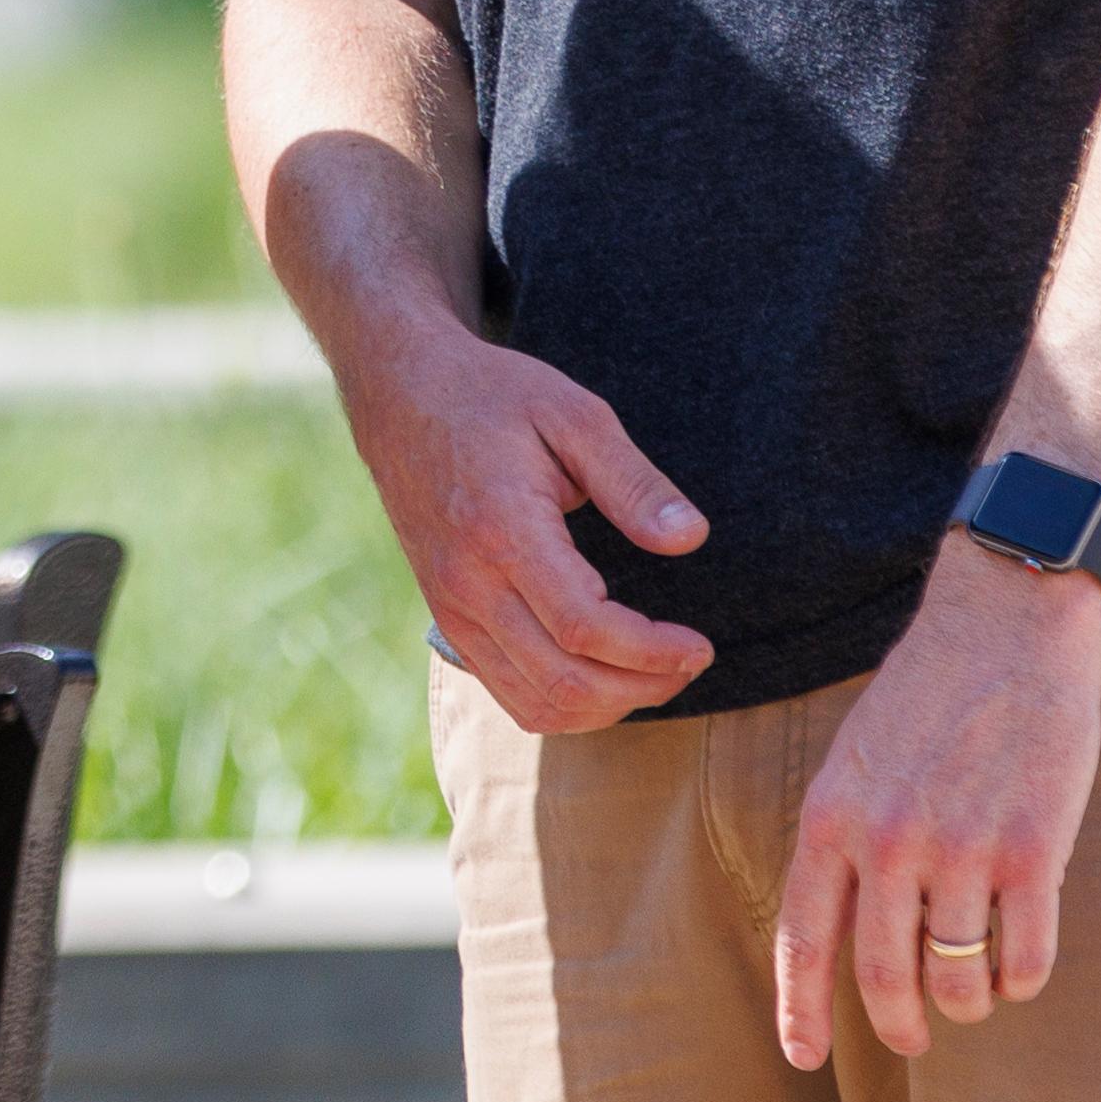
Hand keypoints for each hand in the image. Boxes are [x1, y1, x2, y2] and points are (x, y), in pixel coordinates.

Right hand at [334, 325, 714, 730]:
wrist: (400, 396)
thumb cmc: (493, 396)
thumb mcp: (573, 414)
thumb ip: (633, 481)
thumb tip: (691, 538)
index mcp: (502, 529)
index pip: (582, 626)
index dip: (651, 650)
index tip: (699, 643)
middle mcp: (469, 583)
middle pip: (563, 681)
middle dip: (643, 686)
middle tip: (691, 661)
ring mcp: (452, 607)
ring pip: (535, 703)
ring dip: (608, 706)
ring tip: (657, 673)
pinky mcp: (448, 617)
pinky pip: (509, 694)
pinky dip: (566, 705)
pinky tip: (606, 676)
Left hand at [772, 548, 1100, 1066]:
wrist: (1007, 627)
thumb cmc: (930, 696)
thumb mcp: (857, 761)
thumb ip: (847, 841)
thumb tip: (848, 930)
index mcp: (832, 818)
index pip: (804, 937)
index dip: (801, 1009)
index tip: (804, 1058)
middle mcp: (887, 842)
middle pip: (885, 978)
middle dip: (898, 1026)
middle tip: (913, 1039)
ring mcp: (961, 850)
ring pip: (958, 979)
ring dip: (969, 1002)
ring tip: (977, 990)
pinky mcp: (1032, 852)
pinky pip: (1024, 959)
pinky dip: (1023, 979)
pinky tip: (1022, 967)